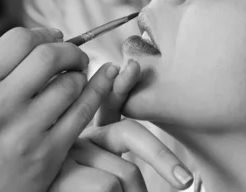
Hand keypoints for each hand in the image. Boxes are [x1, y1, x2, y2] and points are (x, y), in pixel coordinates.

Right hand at [0, 27, 119, 191]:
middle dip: (70, 50)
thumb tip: (51, 37)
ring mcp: (24, 132)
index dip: (44, 33)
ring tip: (76, 79)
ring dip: (81, 75)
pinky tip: (105, 79)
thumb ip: (3, 66)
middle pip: (48, 56)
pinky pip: (84, 110)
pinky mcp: (48, 153)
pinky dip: (99, 89)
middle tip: (75, 56)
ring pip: (70, 83)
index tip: (55, 38)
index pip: (18, 40)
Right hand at [49, 60, 193, 191]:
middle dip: (162, 157)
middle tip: (186, 181)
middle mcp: (76, 138)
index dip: (121, 87)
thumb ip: (123, 162)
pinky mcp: (59, 175)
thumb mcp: (108, 174)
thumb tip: (148, 124)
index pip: (109, 105)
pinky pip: (108, 186)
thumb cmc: (80, 191)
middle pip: (129, 134)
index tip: (132, 66)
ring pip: (124, 174)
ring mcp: (66, 155)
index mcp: (89, 136)